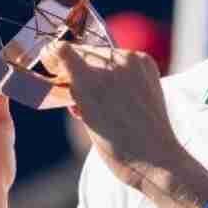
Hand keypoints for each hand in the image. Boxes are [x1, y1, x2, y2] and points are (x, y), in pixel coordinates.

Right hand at [40, 42, 183, 191]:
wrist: (154, 157)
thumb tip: (70, 78)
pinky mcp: (147, 63)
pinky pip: (124, 56)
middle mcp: (110, 66)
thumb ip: (77, 94)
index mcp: (88, 82)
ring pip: (103, 53)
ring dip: (98, 66)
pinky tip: (121, 88)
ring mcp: (132, 62)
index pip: (62, 50)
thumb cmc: (117, 148)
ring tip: (104, 92)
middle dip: (76, 64)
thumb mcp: (85, 120)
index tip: (52, 65)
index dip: (53, 57)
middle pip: (82, 50)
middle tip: (78, 83)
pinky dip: (118, 68)